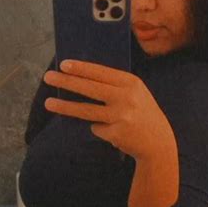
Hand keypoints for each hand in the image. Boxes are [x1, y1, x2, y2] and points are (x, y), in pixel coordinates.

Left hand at [43, 59, 175, 160]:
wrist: (158, 142)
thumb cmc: (141, 113)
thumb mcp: (135, 93)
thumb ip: (114, 85)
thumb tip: (80, 77)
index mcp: (131, 83)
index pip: (101, 72)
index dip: (81, 68)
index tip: (63, 64)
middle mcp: (126, 98)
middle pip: (90, 89)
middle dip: (66, 82)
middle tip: (48, 77)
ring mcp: (120, 117)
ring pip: (86, 110)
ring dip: (65, 107)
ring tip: (48, 103)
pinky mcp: (116, 134)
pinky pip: (96, 128)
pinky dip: (98, 128)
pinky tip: (110, 129)